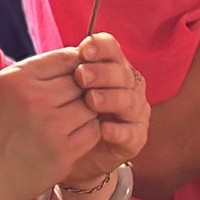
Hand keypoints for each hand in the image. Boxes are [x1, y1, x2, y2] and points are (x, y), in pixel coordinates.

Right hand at [0, 49, 101, 199]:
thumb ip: (31, 74)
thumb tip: (71, 60)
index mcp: (16, 79)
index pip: (66, 57)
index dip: (76, 64)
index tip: (73, 74)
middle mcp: (36, 100)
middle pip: (83, 81)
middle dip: (82, 87)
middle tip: (72, 98)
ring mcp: (52, 129)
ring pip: (92, 106)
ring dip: (86, 109)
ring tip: (71, 117)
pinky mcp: (63, 155)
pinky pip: (92, 132)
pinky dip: (87, 130)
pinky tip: (71, 134)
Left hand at [60, 33, 148, 188]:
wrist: (73, 151)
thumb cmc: (66, 109)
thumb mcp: (63, 86)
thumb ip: (68, 69)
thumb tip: (65, 53)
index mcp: (112, 65)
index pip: (111, 48)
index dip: (100, 47)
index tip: (83, 51)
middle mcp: (128, 85)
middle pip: (122, 72)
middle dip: (101, 73)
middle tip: (81, 76)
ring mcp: (134, 111)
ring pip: (128, 100)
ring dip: (110, 98)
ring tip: (91, 100)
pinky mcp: (135, 138)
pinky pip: (131, 133)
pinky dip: (118, 130)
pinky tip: (104, 129)